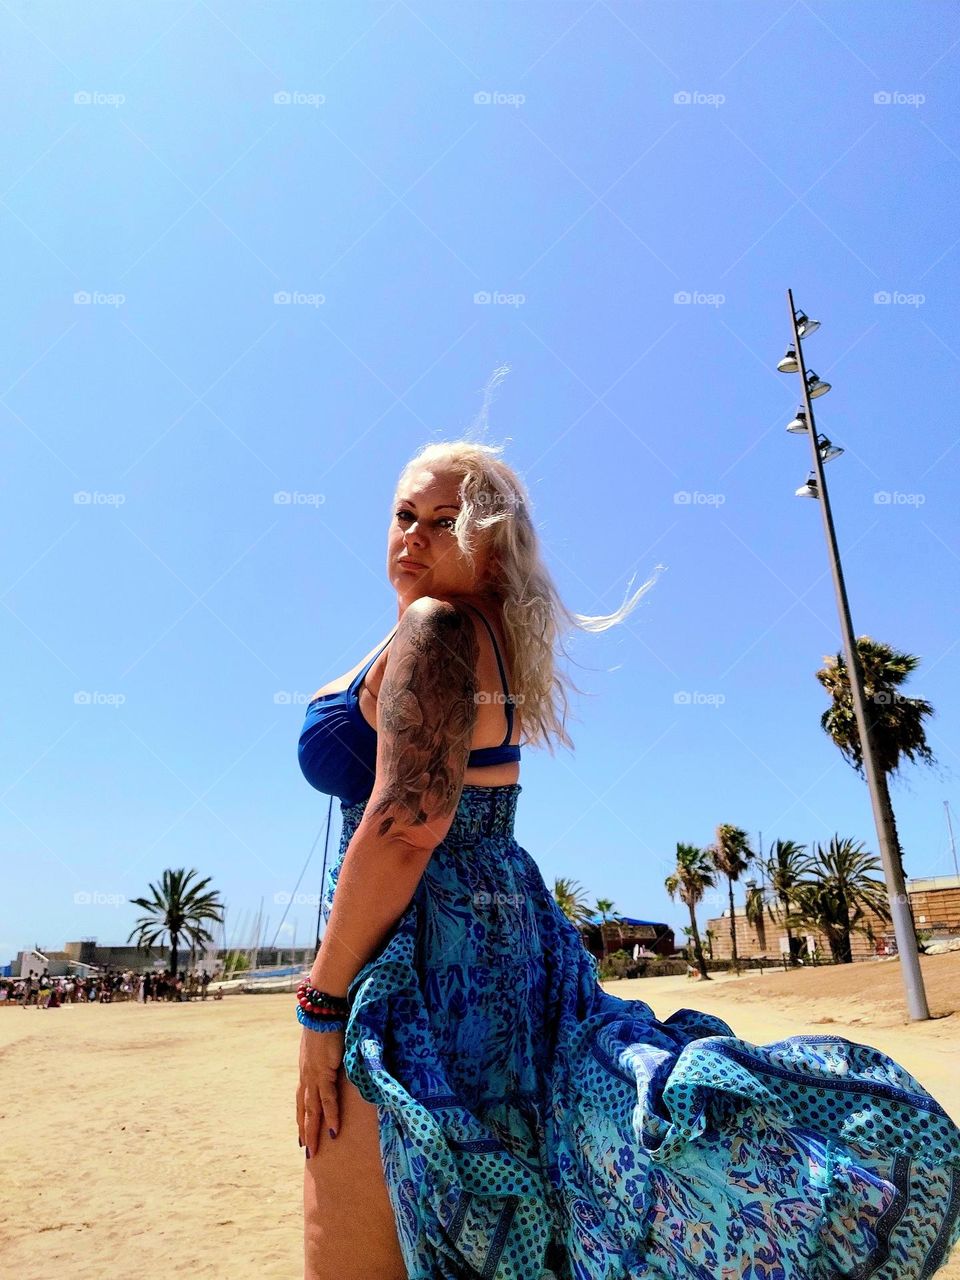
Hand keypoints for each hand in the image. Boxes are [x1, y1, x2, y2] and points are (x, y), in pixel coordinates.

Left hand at [297, 1024, 344, 1156]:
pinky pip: (328, 1098)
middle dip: (305, 1130)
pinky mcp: (324, 1070)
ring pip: (312, 1109)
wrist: (323, 1007)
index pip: (302, 1098)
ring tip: (314, 1150)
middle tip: (307, 1152)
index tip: (302, 1133)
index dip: (302, 1116)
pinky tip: (333, 1130)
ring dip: (313, 1130)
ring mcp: (313, 1074)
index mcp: (306, 1068)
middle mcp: (306, 1074)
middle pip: (304, 1109)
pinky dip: (330, 1115)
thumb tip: (336, 1061)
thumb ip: (329, 1055)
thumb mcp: (326, 1043)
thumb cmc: (327, 1019)